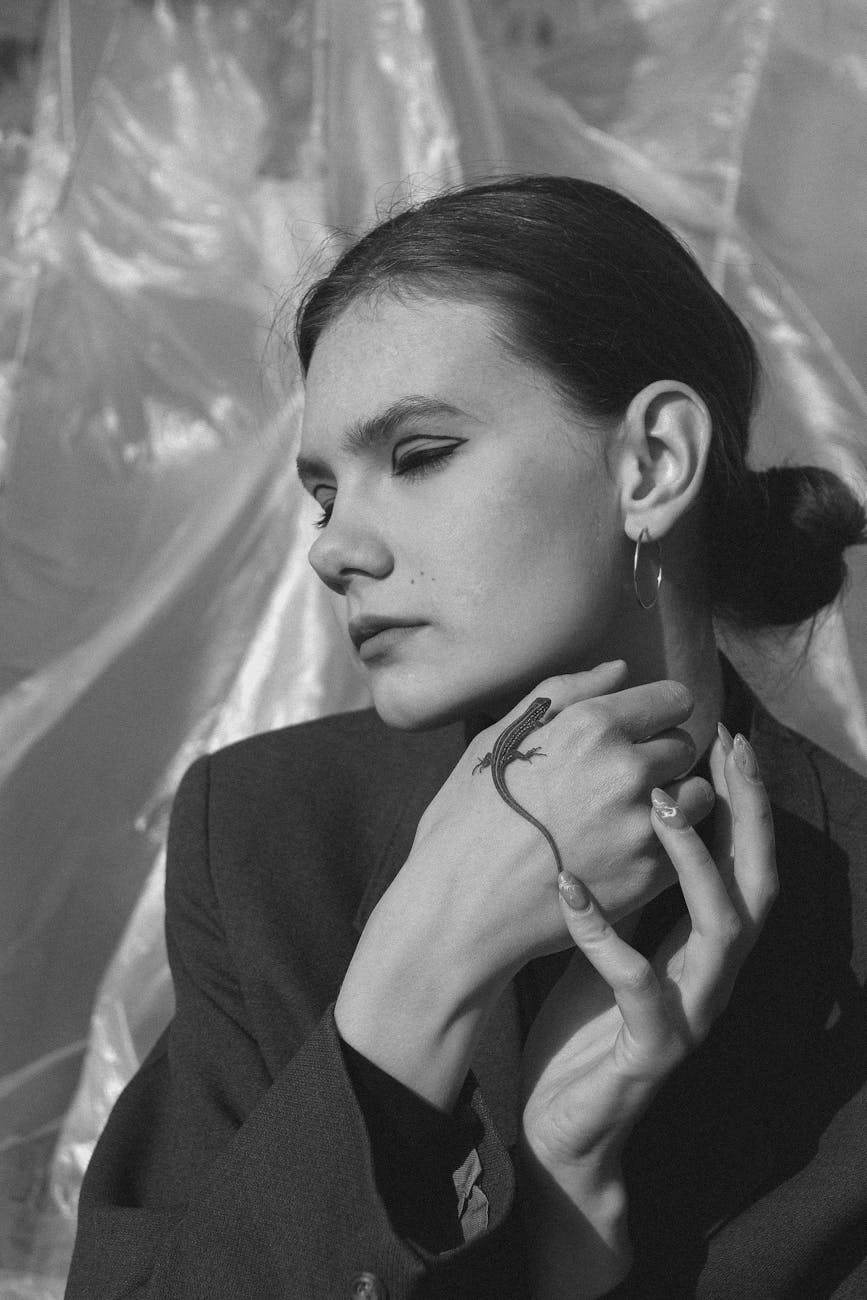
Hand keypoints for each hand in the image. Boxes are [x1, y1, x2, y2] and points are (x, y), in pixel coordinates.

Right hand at [336, 661, 713, 1109]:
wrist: (461, 908)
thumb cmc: (467, 818)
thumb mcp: (500, 738)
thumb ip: (565, 693)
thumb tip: (620, 669)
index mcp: (590, 725)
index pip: (674, 699)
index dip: (657, 712)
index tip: (641, 729)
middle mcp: (625, 768)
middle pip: (684, 743)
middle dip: (660, 755)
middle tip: (619, 779)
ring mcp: (642, 823)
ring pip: (697, 794)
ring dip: (674, 799)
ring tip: (628, 815)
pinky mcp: (651, 874)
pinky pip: (685, 844)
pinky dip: (664, 843)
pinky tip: (622, 850)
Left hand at [518, 728, 776, 1298]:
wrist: (564, 1124)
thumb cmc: (583, 1021)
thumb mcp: (611, 937)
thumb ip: (631, 885)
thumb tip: (619, 807)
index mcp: (702, 944)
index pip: (742, 860)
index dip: (742, 800)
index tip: (726, 736)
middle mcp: (712, 974)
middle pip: (757, 883)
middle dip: (748, 812)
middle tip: (727, 749)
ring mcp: (691, 1013)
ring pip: (722, 928)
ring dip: (696, 861)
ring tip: (660, 806)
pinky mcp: (653, 1050)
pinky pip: (641, 986)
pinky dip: (608, 936)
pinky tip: (572, 892)